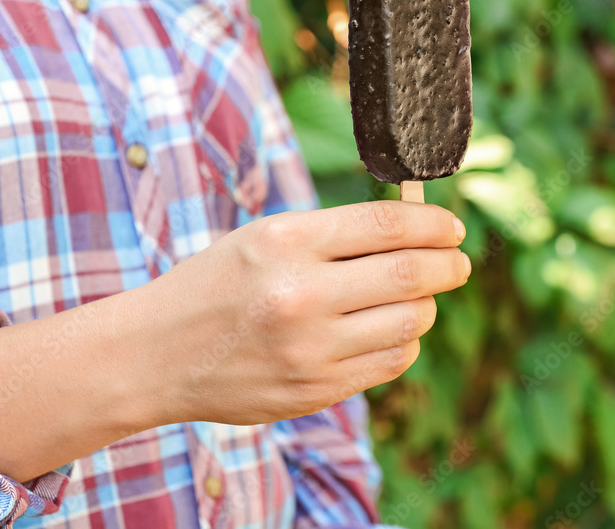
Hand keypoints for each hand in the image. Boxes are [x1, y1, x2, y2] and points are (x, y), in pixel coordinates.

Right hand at [146, 201, 469, 425]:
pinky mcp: (315, 389)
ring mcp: (310, 348)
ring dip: (426, 306)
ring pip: (411, 322)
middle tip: (457, 263)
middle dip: (449, 265)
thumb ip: (334, 234)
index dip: (434, 224)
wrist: (156, 354)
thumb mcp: (263, 238)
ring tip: (417, 298)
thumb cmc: (215, 285)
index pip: (388, 226)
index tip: (453, 229)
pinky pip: (390, 361)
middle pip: (412, 274)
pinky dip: (403, 342)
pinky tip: (389, 330)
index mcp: (287, 241)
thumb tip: (414, 230)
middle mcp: (301, 294)